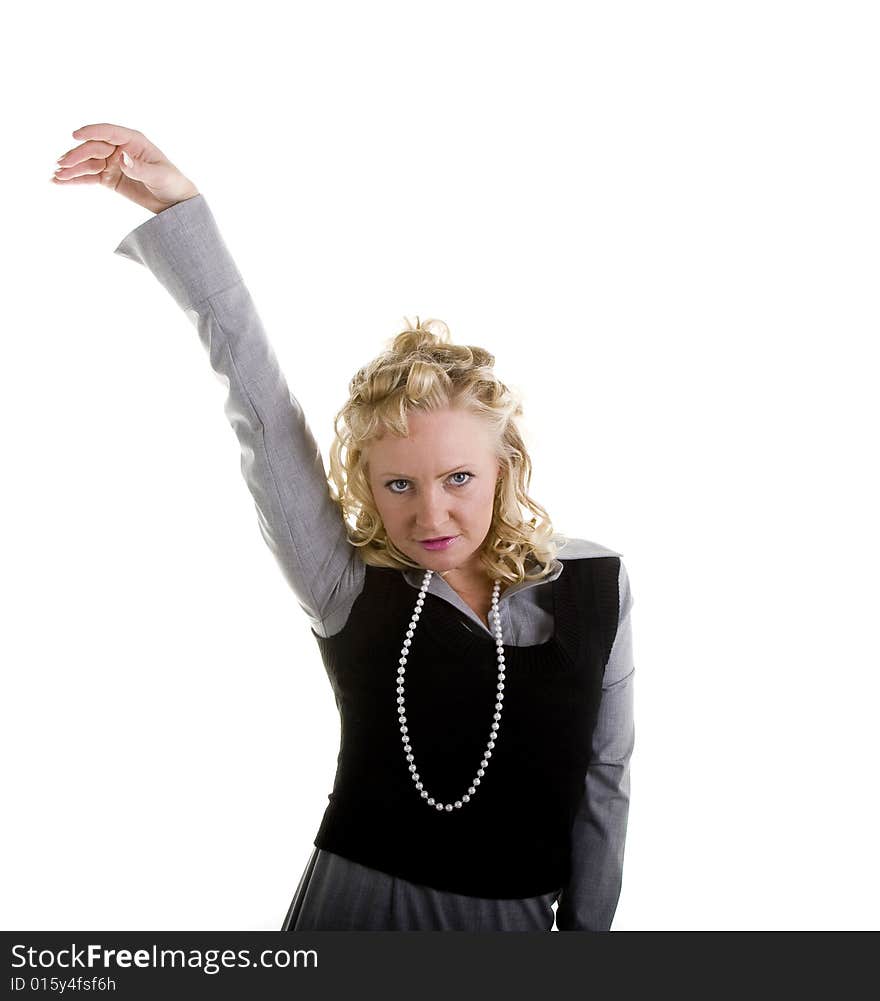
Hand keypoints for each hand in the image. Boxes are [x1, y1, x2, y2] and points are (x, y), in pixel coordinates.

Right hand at [51, 123, 199, 213]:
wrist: (174, 202)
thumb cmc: (172, 183)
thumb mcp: (159, 175)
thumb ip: (140, 168)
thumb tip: (121, 158)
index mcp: (133, 141)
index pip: (109, 132)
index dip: (92, 132)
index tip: (75, 135)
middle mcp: (119, 148)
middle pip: (93, 148)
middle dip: (76, 155)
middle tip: (62, 164)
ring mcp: (112, 163)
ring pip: (88, 163)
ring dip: (71, 168)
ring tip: (57, 176)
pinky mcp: (109, 177)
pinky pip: (89, 177)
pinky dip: (75, 179)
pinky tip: (60, 181)